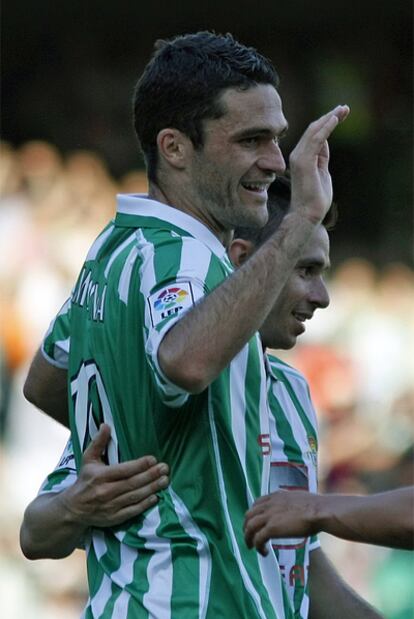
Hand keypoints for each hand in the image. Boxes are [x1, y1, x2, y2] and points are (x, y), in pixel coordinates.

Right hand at [60, 424, 168, 526]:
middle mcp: (105, 492)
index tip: (153, 459)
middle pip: (132, 483)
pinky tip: (156, 497)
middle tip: (165, 468)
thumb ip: (98, 442)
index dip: (139, 465)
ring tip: (165, 480)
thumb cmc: (85, 480)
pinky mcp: (114, 518)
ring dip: (151, 489)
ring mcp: (110, 506)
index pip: (123, 470)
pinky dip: (144, 505)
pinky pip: (132, 511)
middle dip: (150, 476)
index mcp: (99, 476)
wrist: (73, 509)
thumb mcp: (88, 459)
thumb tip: (106, 425)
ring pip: (134, 497)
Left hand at [244, 490, 317, 555]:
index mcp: (276, 496)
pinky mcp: (272, 528)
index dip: (253, 513)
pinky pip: (258, 539)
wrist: (319, 511)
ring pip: (250, 527)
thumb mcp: (298, 499)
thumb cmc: (316, 507)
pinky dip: (258, 546)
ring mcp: (269, 516)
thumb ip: (291, 503)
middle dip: (247, 526)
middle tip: (250, 536)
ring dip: (248, 538)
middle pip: (249, 515)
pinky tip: (264, 552)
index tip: (255, 521)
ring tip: (251, 547)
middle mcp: (269, 504)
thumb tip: (295, 509)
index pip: (257, 503)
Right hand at [289, 105, 349, 223]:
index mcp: (301, 158)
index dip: (326, 123)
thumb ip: (322, 157)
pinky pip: (315, 139)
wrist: (308, 214)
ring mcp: (299, 158)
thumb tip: (324, 142)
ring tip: (343, 110)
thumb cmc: (315, 198)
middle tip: (345, 108)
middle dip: (329, 116)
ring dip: (329, 118)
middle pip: (313, 129)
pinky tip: (335, 120)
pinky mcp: (303, 162)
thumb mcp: (322, 172)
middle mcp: (297, 155)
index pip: (313, 135)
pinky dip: (326, 128)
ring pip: (314, 131)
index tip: (340, 114)